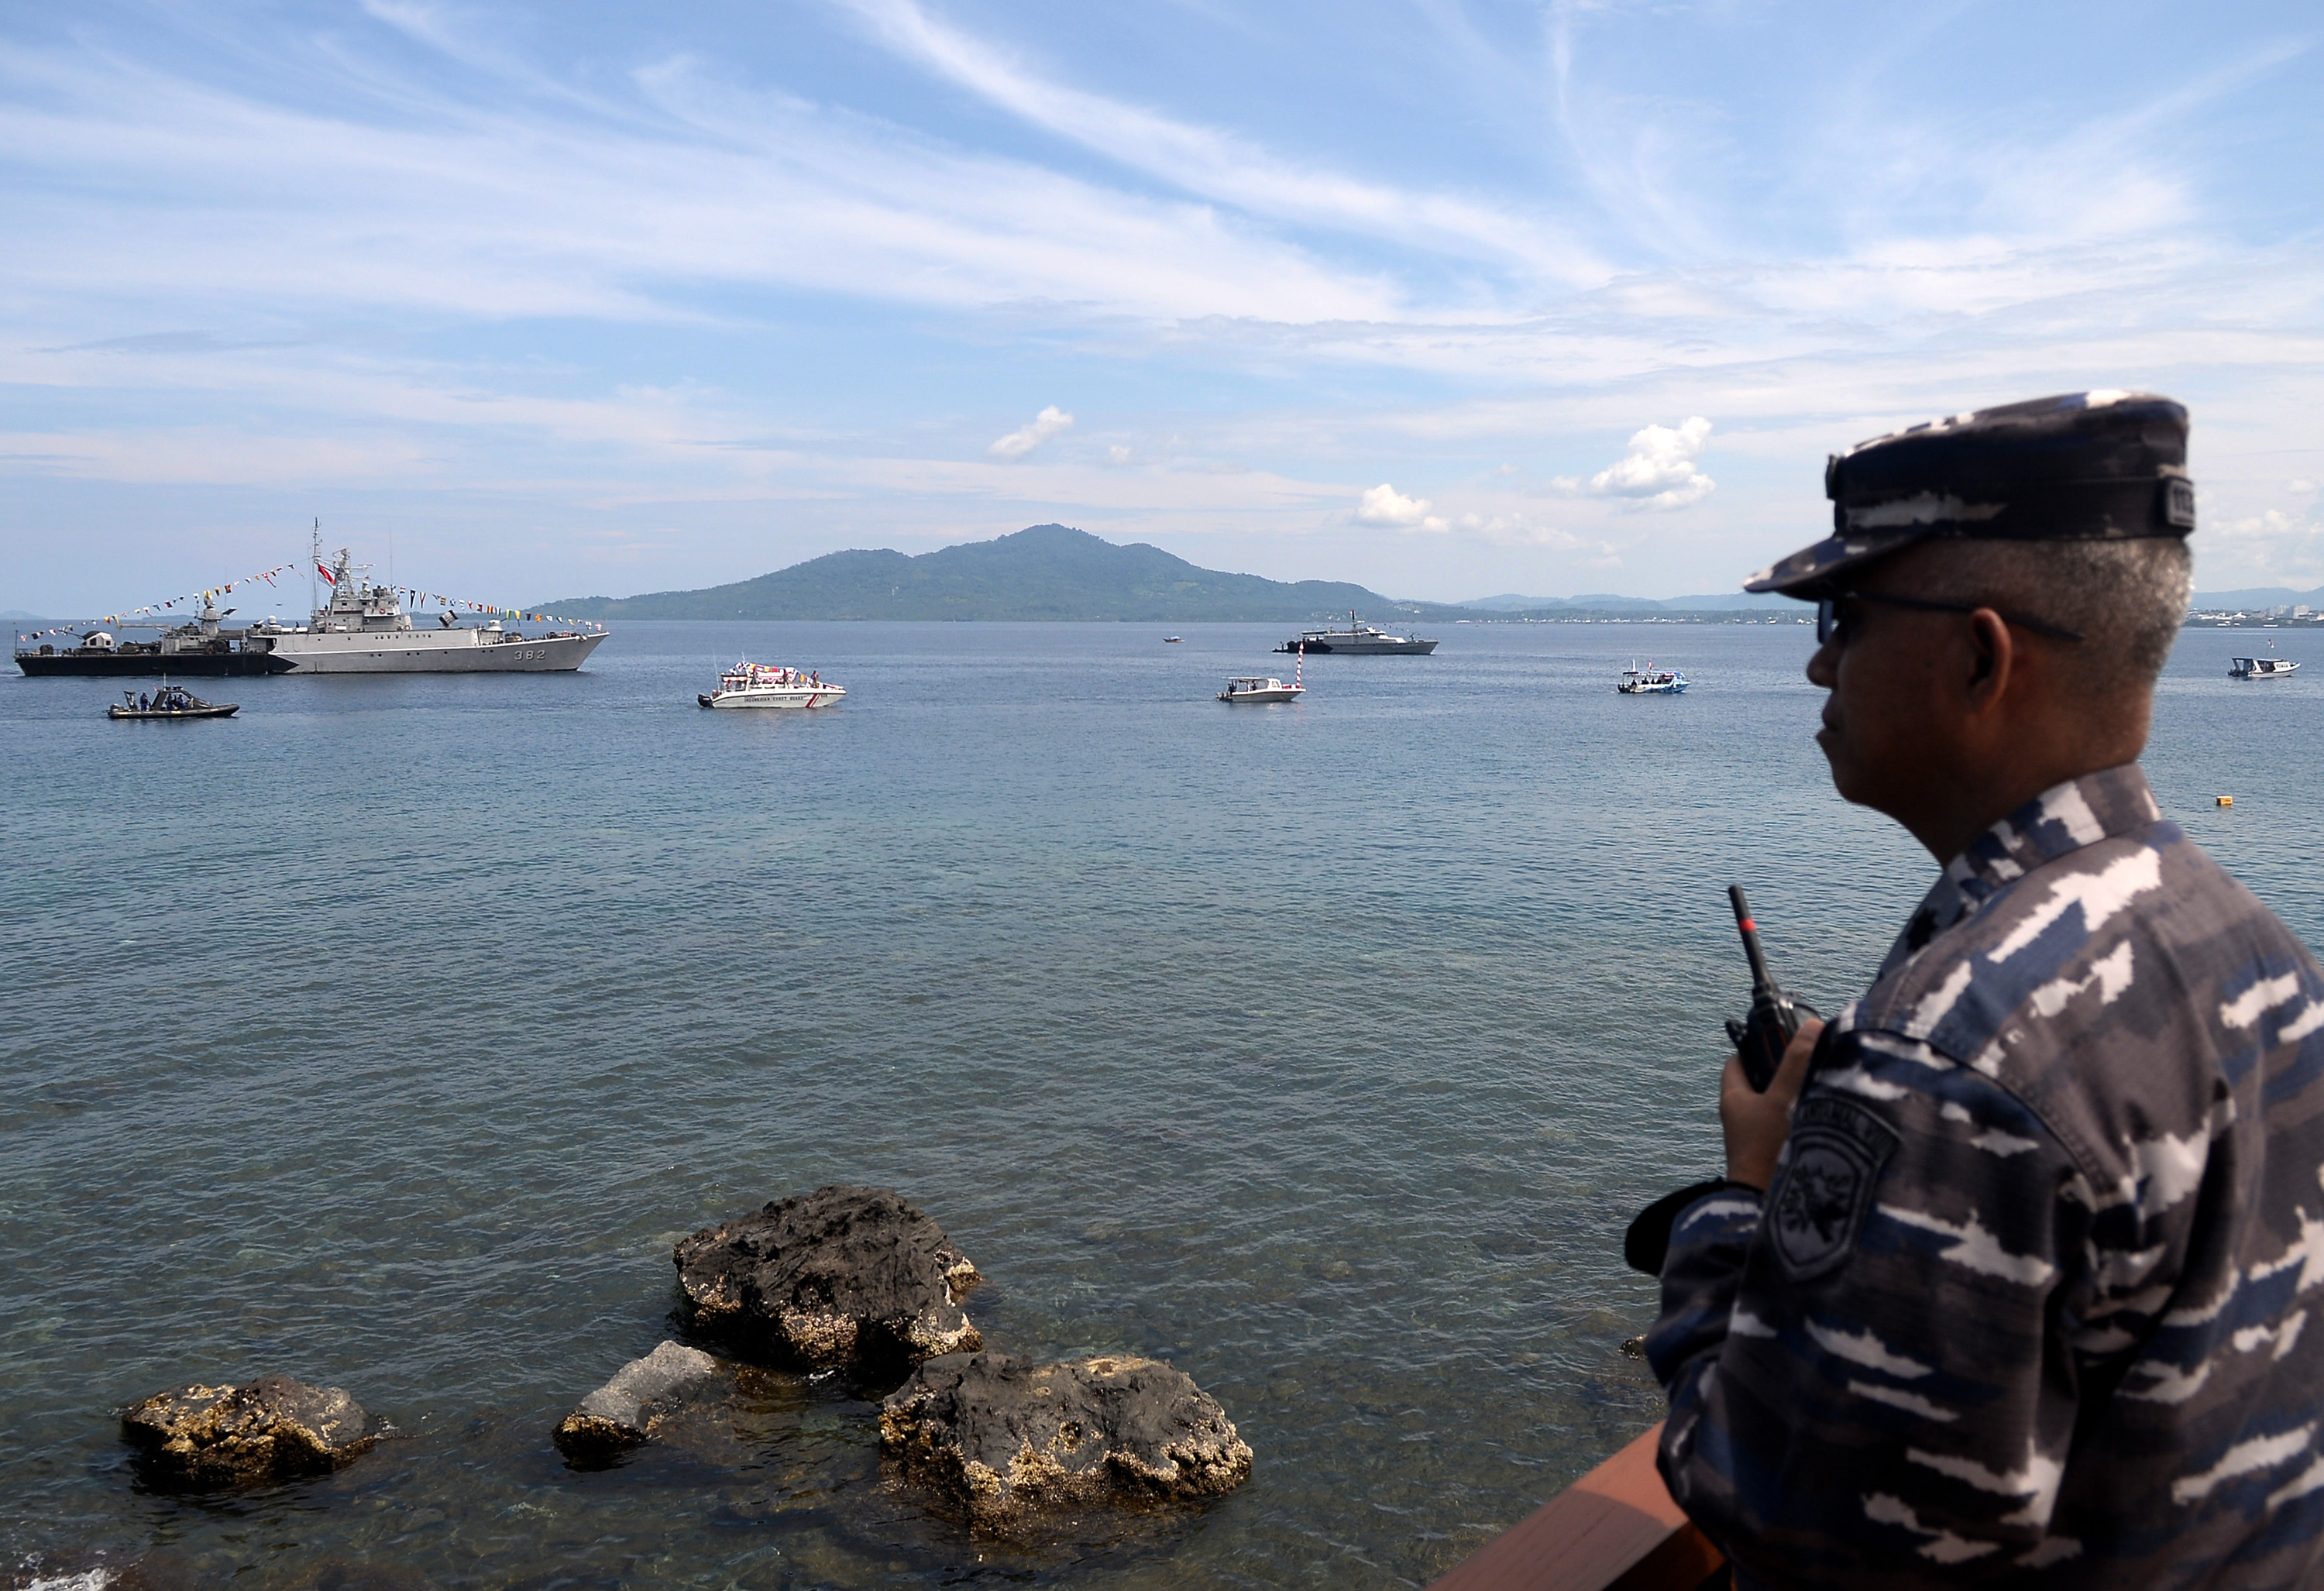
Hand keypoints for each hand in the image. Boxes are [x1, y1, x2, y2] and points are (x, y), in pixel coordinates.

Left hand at [1720, 1017, 1822, 1191]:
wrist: (1765, 1204)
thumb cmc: (1767, 1148)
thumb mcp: (1783, 1099)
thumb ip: (1796, 1063)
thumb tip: (1812, 1027)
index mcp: (1733, 1098)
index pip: (1738, 1061)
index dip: (1757, 1046)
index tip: (1783, 1039)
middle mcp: (1741, 1116)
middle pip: (1762, 1082)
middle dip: (1785, 1071)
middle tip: (1812, 1062)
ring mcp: (1757, 1137)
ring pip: (1777, 1105)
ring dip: (1797, 1096)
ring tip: (1824, 1086)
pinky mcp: (1773, 1153)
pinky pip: (1787, 1126)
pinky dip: (1802, 1118)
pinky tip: (1824, 1118)